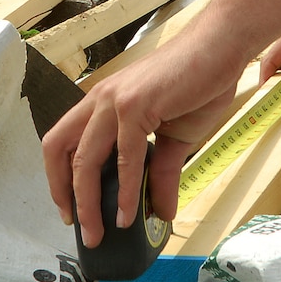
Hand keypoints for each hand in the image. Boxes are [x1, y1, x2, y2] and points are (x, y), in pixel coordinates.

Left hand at [40, 28, 246, 246]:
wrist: (222, 48)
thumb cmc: (198, 83)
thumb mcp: (175, 138)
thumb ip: (161, 174)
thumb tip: (161, 213)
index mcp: (103, 103)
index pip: (63, 142)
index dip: (58, 178)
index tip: (71, 211)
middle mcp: (100, 100)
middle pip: (61, 152)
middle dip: (64, 195)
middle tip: (79, 228)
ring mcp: (115, 101)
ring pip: (85, 160)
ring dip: (89, 203)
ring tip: (100, 233)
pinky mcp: (136, 106)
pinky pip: (126, 158)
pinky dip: (127, 191)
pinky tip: (130, 215)